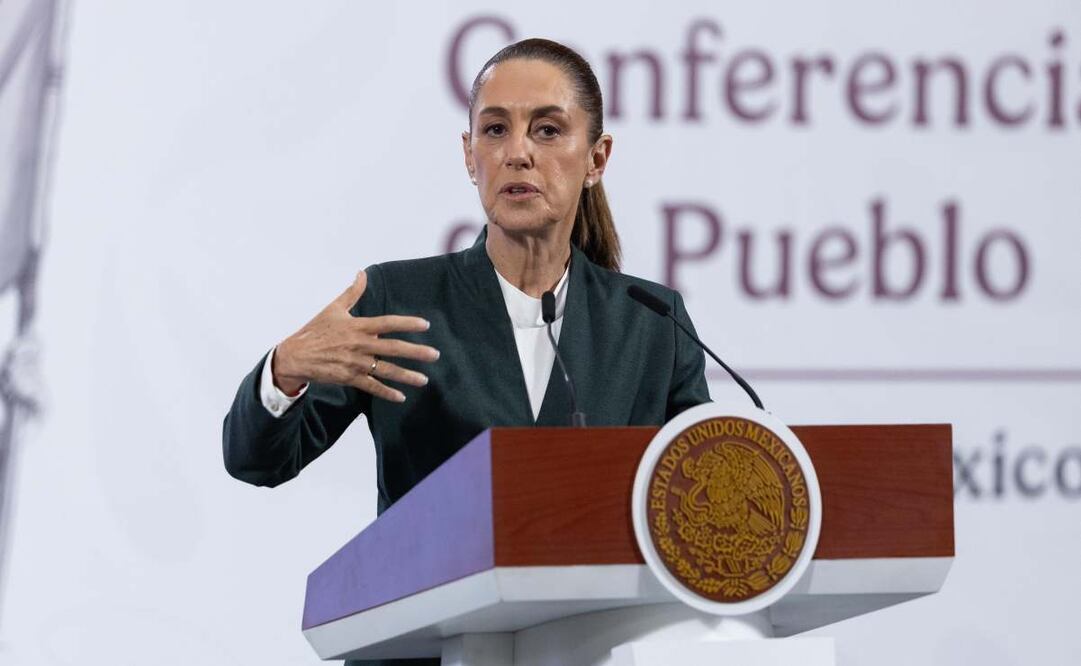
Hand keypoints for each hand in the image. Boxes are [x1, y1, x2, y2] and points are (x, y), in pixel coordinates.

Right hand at [272, 271, 439, 401]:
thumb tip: (362, 273)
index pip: (387, 323)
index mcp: (358, 326)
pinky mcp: (349, 378)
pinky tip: (401, 397)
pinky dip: (386, 392)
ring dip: (406, 376)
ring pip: (386, 370)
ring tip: (424, 380)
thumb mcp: (333, 308)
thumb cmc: (315, 330)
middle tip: (435, 355)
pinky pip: (371, 387)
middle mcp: (359, 345)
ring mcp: (355, 363)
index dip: (407, 323)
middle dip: (416, 352)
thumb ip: (352, 292)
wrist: (295, 355)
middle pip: (393, 348)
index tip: (425, 324)